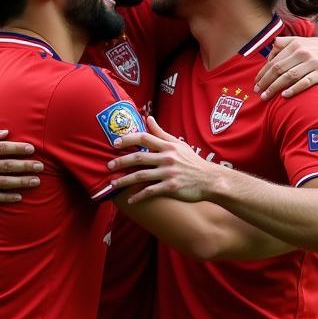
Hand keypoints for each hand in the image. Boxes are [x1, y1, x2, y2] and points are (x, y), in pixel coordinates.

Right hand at [0, 125, 42, 202]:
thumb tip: (5, 133)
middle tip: (40, 167)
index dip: (19, 149)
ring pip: (3, 182)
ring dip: (21, 182)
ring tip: (36, 181)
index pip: (3, 148)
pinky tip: (19, 196)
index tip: (32, 149)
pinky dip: (6, 197)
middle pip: (7, 166)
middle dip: (26, 166)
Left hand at [107, 117, 222, 202]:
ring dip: (125, 180)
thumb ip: (161, 133)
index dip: (128, 139)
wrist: (209, 180)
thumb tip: (148, 118)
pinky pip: (151, 191)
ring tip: (113, 184)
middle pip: (138, 157)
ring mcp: (168, 173)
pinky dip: (139, 196)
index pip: (144, 138)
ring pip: (141, 176)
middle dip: (121, 161)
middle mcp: (167, 158)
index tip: (115, 143)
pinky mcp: (171, 187)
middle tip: (108, 165)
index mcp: (168, 146)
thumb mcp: (178, 144)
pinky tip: (130, 200)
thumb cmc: (192, 162)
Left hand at [254, 37, 317, 99]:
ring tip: (266, 96)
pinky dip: (294, 89)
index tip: (256, 83)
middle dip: (266, 81)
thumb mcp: (303, 41)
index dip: (263, 73)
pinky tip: (284, 95)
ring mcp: (313, 62)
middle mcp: (303, 52)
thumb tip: (270, 48)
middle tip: (258, 92)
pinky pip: (305, 82)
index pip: (274, 61)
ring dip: (275, 87)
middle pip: (278, 69)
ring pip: (289, 76)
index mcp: (295, 45)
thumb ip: (285, 43)